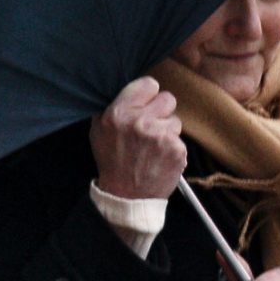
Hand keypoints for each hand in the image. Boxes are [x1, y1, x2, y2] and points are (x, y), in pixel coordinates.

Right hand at [90, 76, 184, 199]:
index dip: (148, 95)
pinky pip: (180, 140)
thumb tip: (129, 87)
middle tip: (151, 126)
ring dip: (167, 131)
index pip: (149, 84)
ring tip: (154, 146)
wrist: (126, 196)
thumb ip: (113, 106)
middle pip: (168, 98)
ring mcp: (161, 136)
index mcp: (119, 113)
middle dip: (161, 111)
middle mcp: (140, 121)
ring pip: (176, 120)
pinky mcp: (177, 150)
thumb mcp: (99, 130)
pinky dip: (173, 149)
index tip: (145, 105)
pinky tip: (160, 158)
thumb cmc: (112, 161)